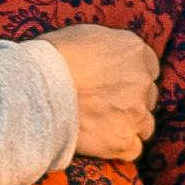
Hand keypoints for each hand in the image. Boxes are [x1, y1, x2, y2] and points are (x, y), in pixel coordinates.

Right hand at [49, 24, 159, 163]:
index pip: (149, 67)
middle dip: (130, 100)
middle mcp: (143, 80)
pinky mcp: (123, 141)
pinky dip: (119, 147)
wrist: (35, 88)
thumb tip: (109, 57)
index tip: (114, 83)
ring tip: (99, 125)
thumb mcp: (84, 35)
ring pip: (144, 124)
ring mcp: (136, 113)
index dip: (131, 77)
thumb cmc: (50, 57)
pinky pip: (133, 149)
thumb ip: (107, 47)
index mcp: (135, 50)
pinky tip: (100, 142)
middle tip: (102, 104)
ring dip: (127, 124)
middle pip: (148, 96)